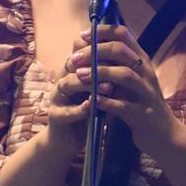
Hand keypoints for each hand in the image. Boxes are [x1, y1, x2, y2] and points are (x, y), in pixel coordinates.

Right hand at [46, 33, 114, 156]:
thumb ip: (108, 76)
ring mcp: (56, 98)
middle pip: (73, 63)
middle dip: (94, 62)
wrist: (70, 138)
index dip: (97, 47)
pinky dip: (79, 109)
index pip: (80, 50)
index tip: (120, 48)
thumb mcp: (100, 90)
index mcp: (72, 71)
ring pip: (67, 84)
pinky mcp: (55, 116)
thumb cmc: (88, 111)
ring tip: (108, 88)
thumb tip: (130, 57)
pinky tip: (92, 107)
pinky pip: (65, 111)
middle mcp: (62, 79)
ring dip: (88, 84)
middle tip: (115, 65)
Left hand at [69, 24, 177, 154]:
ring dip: (99, 73)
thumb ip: (116, 64)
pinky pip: (123, 105)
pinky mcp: (142, 115)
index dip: (101, 31)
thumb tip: (91, 46)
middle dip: (96, 51)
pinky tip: (91, 100)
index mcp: (142, 62)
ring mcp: (146, 94)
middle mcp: (146, 73)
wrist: (164, 134)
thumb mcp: (132, 80)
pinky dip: (106, 101)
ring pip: (124, 75)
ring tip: (79, 75)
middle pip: (121, 51)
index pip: (123, 35)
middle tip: (75, 57)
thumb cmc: (141, 104)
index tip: (82, 35)